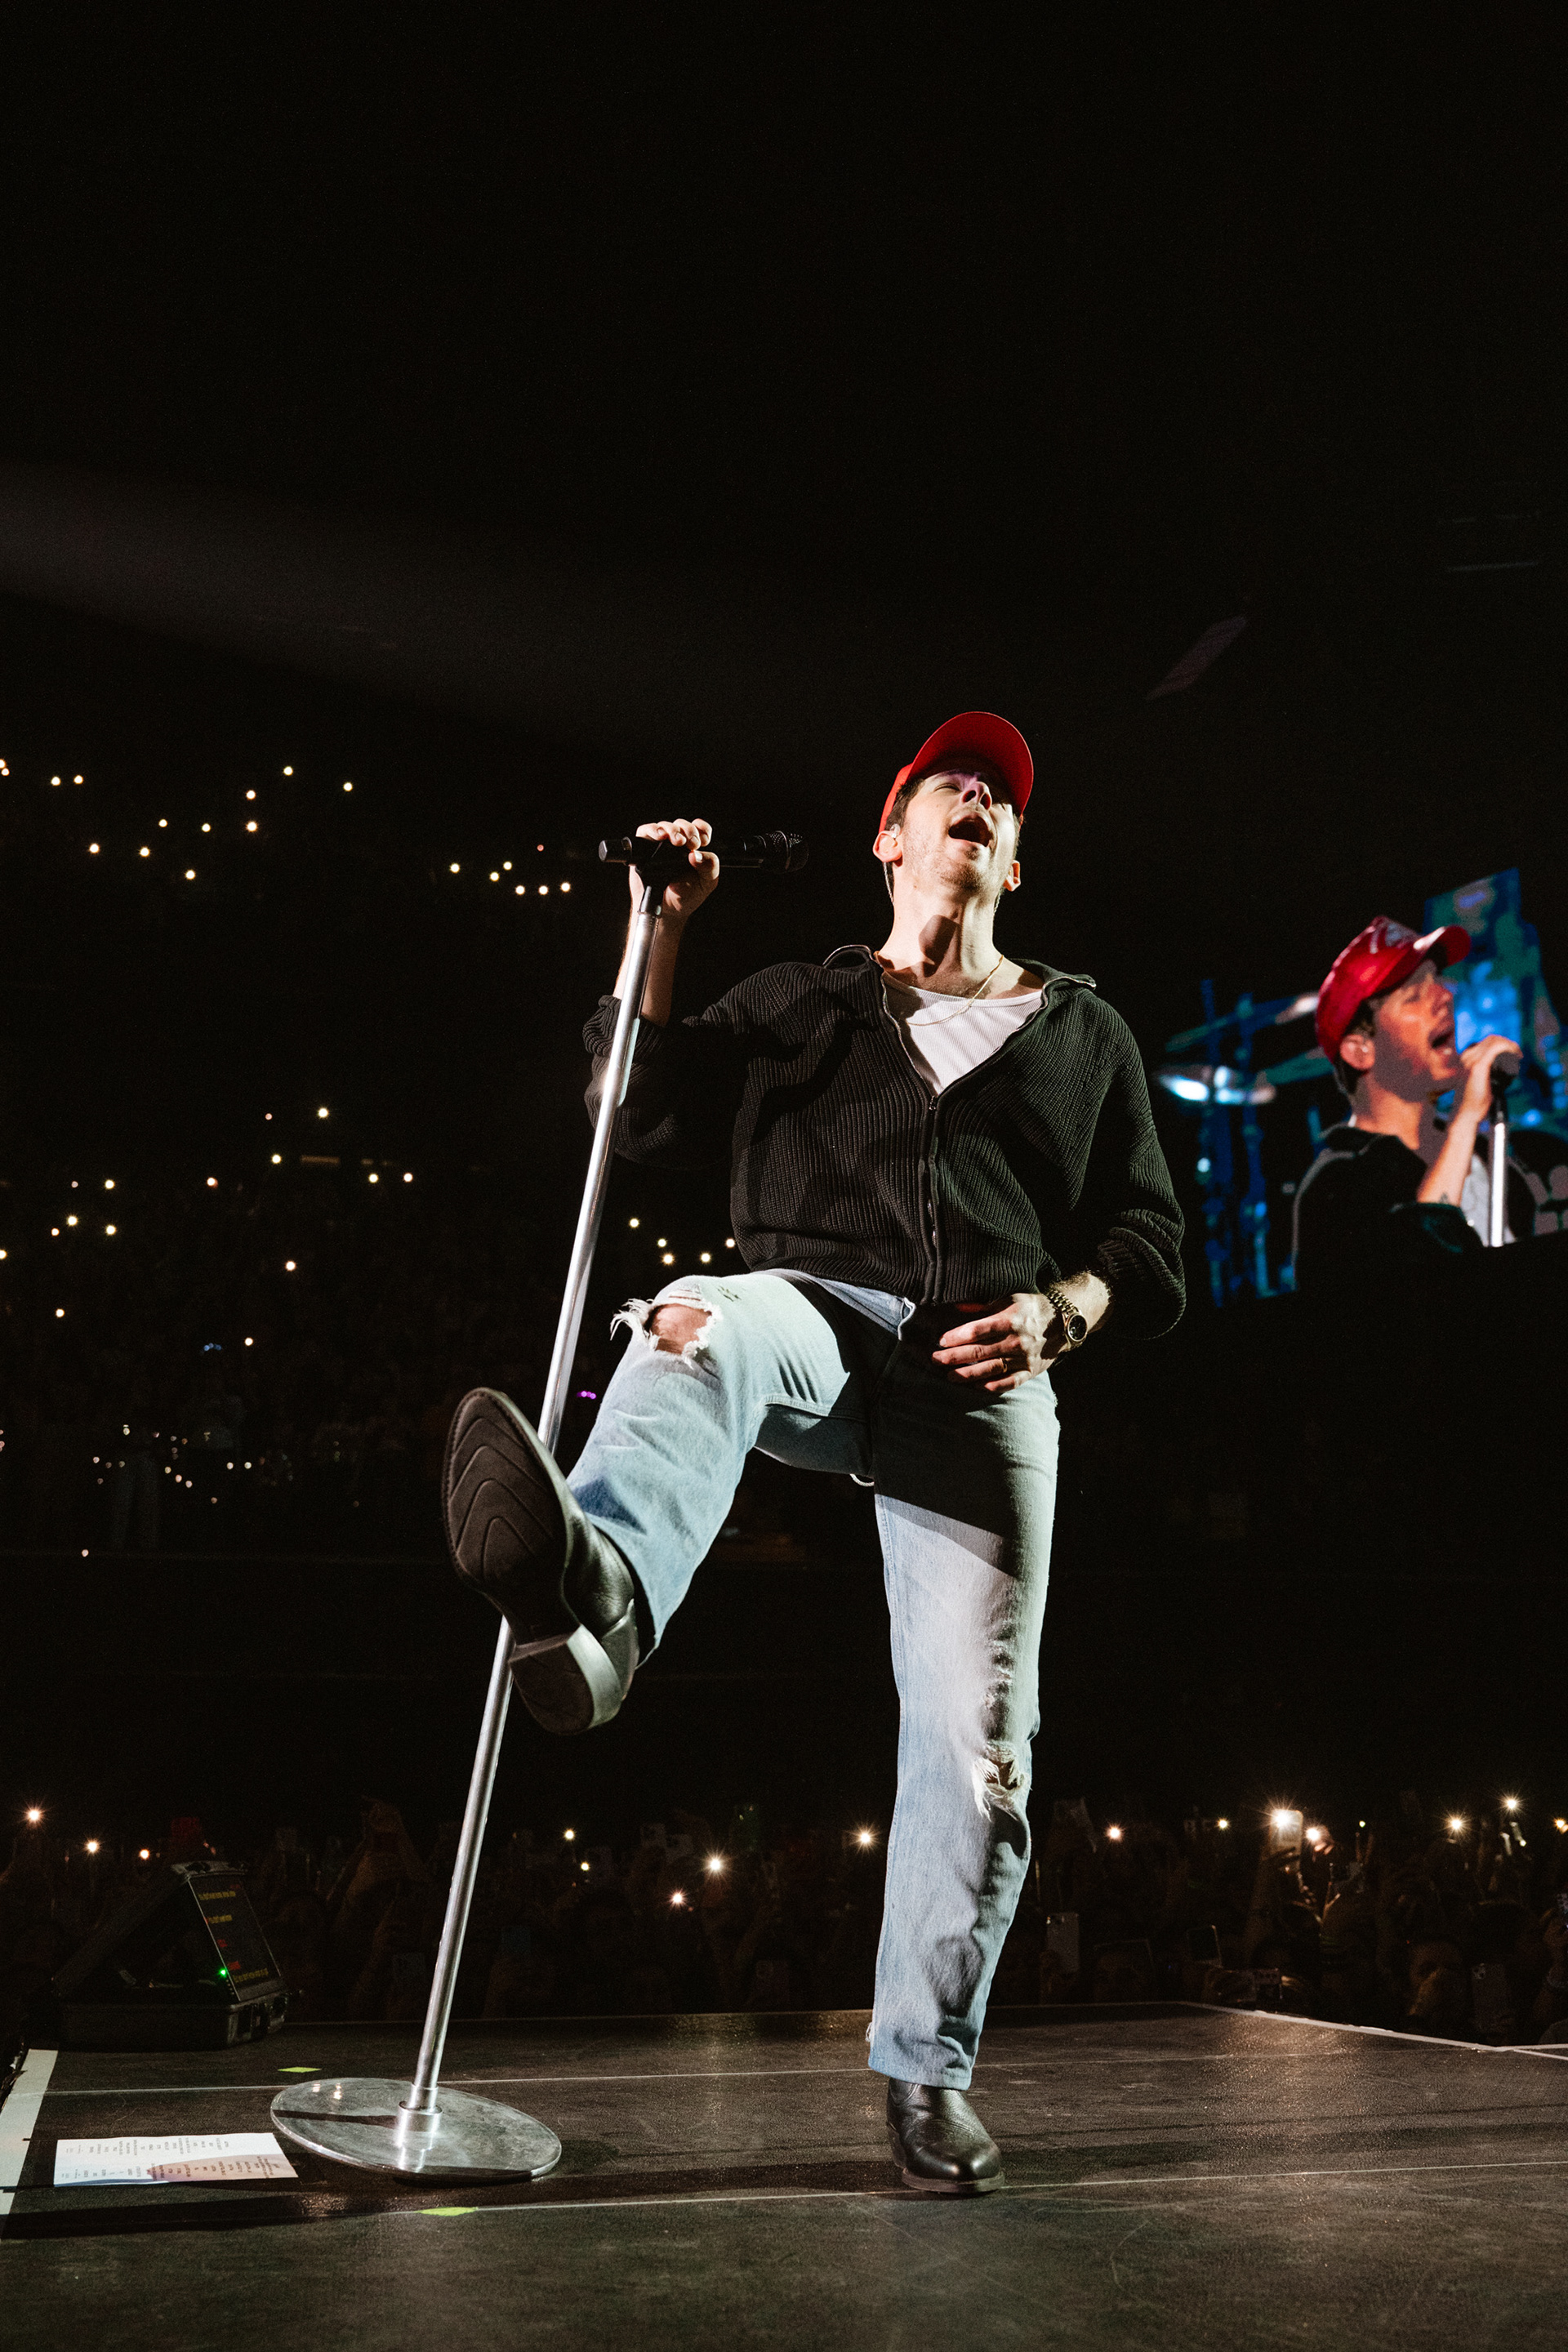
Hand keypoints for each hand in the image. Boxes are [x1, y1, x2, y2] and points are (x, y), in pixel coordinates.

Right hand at [629, 818, 719, 925]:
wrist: (666, 911)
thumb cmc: (686, 896)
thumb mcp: (707, 883)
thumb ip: (709, 867)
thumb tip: (696, 854)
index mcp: (694, 849)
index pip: (700, 829)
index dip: (702, 829)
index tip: (703, 841)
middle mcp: (677, 845)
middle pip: (682, 825)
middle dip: (688, 830)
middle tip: (691, 844)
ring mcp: (660, 846)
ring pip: (665, 826)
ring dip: (672, 830)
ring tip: (677, 842)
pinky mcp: (644, 849)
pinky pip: (645, 831)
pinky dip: (652, 830)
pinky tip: (660, 837)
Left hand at [931, 1291, 1067, 1390]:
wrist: (1062, 1323)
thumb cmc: (1030, 1308)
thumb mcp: (1008, 1299)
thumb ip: (982, 1307)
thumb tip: (957, 1308)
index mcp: (1009, 1320)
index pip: (978, 1330)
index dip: (958, 1336)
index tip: (942, 1340)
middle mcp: (1016, 1340)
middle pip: (980, 1351)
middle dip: (955, 1357)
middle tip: (936, 1360)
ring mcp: (1023, 1358)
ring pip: (991, 1369)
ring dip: (968, 1374)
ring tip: (950, 1376)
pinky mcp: (1030, 1372)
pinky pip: (1009, 1383)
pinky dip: (992, 1386)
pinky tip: (976, 1387)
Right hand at [1454, 1032, 1521, 1123]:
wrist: (1465, 1114)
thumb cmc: (1473, 1102)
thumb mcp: (1478, 1083)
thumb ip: (1485, 1076)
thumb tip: (1501, 1074)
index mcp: (1466, 1058)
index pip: (1487, 1042)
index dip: (1503, 1043)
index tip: (1514, 1054)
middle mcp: (1467, 1057)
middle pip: (1491, 1039)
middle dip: (1508, 1043)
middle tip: (1518, 1054)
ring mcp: (1471, 1061)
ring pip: (1494, 1041)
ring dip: (1510, 1044)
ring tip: (1518, 1055)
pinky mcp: (1477, 1067)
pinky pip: (1495, 1048)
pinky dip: (1508, 1047)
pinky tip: (1516, 1054)